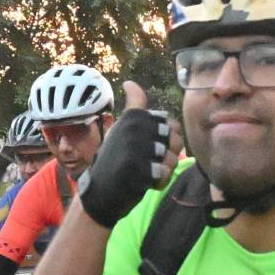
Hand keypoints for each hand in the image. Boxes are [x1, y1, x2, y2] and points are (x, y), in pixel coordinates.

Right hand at [77, 85, 168, 227]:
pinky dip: (159, 182)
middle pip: (175, 141)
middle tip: (149, 161)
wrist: (100, 191)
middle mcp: (134, 128)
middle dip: (168, 155)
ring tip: (146, 172)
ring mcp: (135, 148)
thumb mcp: (122, 128)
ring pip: (172, 159)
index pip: (172, 124)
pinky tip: (145, 182)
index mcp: (134, 117)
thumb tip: (130, 82)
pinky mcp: (137, 169)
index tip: (149, 145)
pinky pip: (165, 175)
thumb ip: (134, 107)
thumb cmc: (114, 158)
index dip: (168, 139)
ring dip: (163, 170)